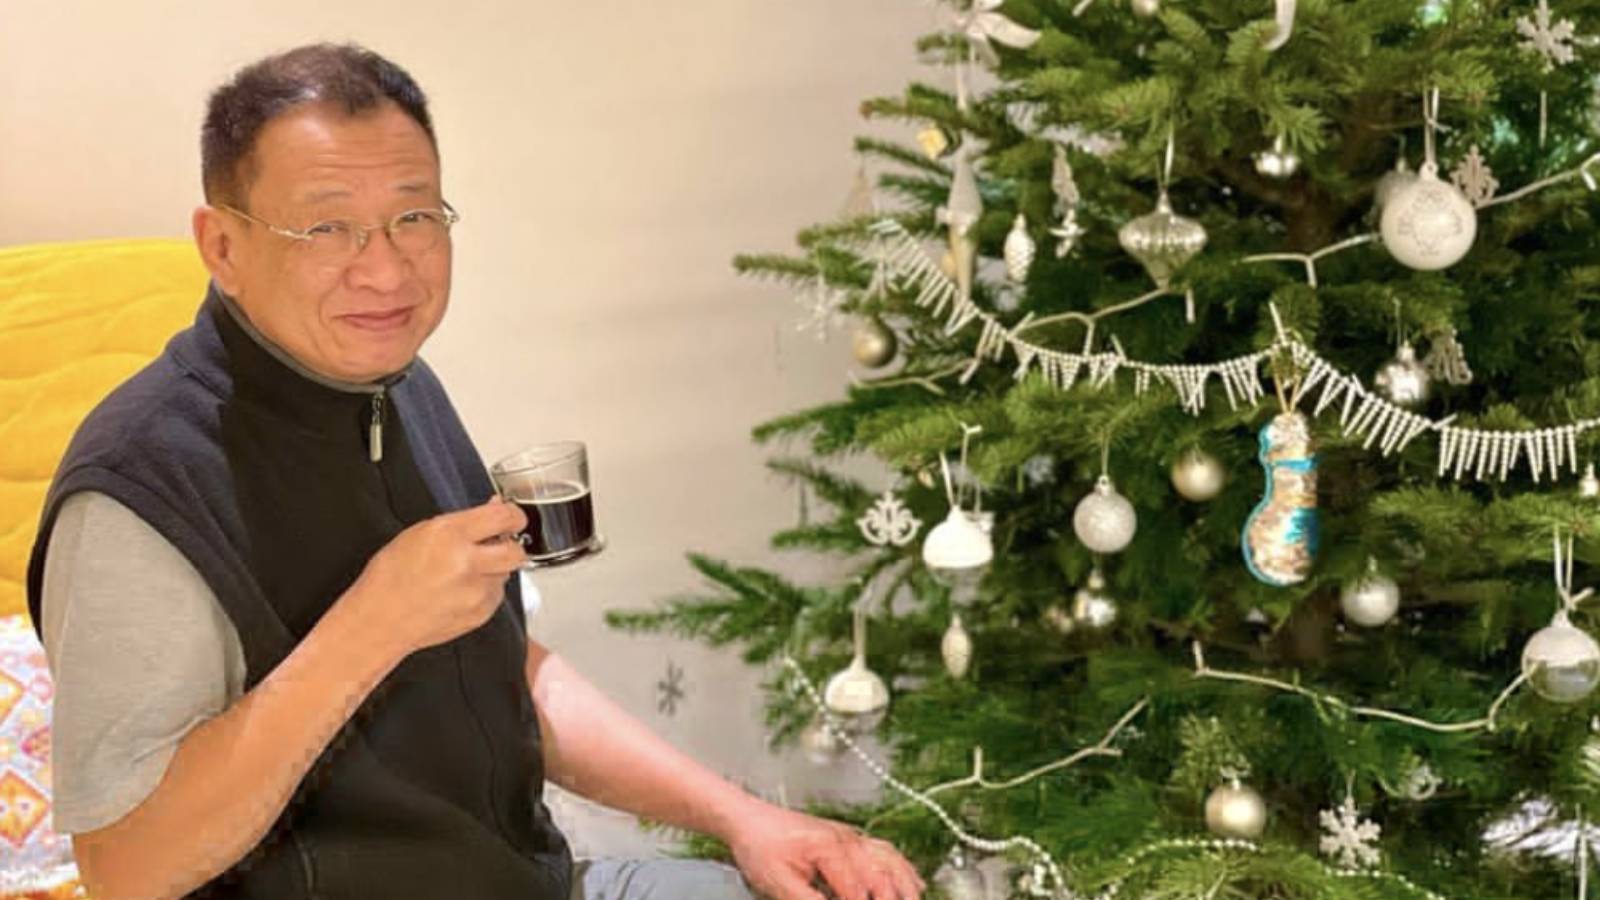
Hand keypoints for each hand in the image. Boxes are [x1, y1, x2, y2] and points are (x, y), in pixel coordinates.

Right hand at [343, 496, 527, 657]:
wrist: (379, 620)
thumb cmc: (390, 577)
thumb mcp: (419, 533)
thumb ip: (462, 522)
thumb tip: (491, 510)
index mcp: (450, 535)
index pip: (504, 517)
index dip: (514, 515)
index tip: (513, 517)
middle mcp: (467, 563)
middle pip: (516, 550)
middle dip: (510, 545)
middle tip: (498, 544)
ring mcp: (475, 591)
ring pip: (506, 574)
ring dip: (494, 569)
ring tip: (464, 573)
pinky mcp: (480, 613)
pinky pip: (496, 595)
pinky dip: (484, 590)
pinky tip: (460, 590)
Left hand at [725, 802, 924, 899]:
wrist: (747, 819)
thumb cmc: (759, 846)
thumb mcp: (778, 883)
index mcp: (830, 850)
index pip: (857, 893)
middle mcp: (847, 840)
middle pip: (882, 876)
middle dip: (893, 898)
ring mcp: (850, 837)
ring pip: (890, 862)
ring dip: (906, 886)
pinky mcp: (849, 838)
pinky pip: (885, 851)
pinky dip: (903, 868)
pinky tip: (914, 882)